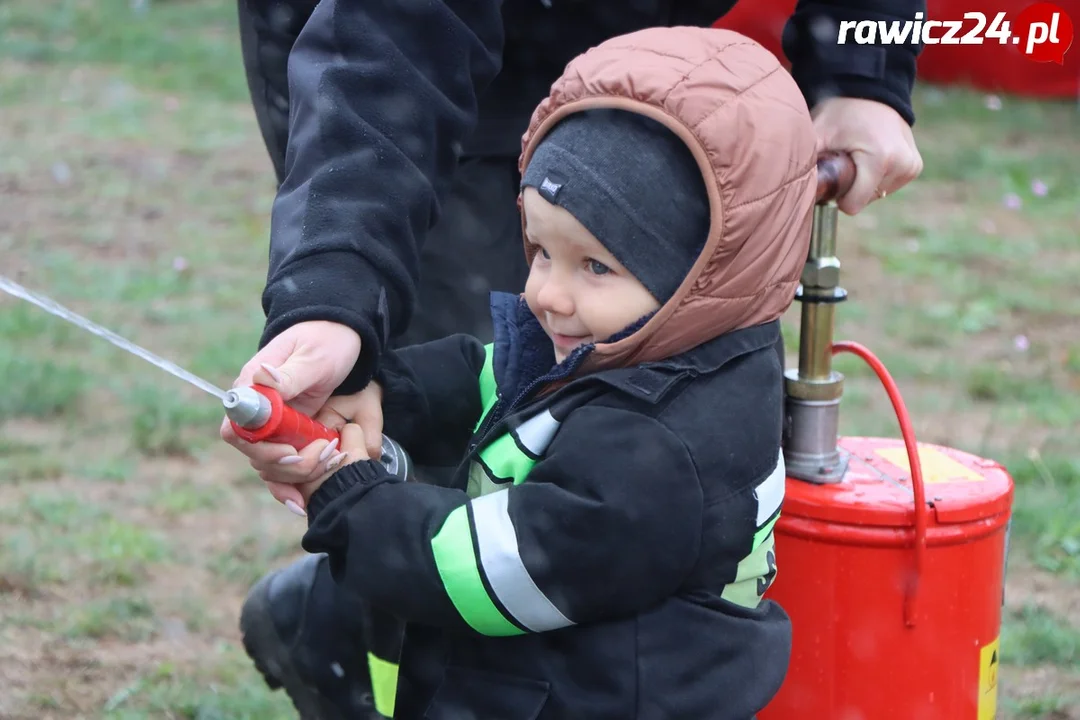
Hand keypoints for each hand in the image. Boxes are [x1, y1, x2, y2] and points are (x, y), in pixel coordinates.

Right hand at [219, 320, 368, 513]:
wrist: (343, 338)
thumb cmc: (327, 340)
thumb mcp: (313, 356)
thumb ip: (289, 375)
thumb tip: (262, 381)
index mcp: (253, 388)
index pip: (237, 429)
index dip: (259, 448)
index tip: (290, 451)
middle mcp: (258, 411)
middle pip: (253, 455)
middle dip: (287, 464)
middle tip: (322, 456)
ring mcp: (274, 426)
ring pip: (269, 466)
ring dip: (298, 474)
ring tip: (331, 461)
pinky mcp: (291, 435)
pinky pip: (283, 467)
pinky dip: (292, 484)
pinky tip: (302, 501)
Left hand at [811, 97, 922, 215]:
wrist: (870, 89)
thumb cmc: (840, 112)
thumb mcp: (818, 134)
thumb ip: (806, 162)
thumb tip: (789, 187)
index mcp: (880, 159)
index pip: (853, 205)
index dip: (837, 193)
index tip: (834, 171)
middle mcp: (902, 164)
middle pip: (864, 200)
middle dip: (851, 185)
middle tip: (846, 158)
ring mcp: (911, 166)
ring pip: (876, 194)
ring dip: (864, 181)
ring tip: (859, 154)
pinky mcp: (915, 166)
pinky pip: (888, 186)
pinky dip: (876, 176)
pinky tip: (871, 155)